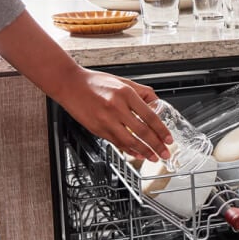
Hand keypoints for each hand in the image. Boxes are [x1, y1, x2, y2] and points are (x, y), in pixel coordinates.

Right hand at [52, 69, 172, 160]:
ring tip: (153, 157)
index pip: (150, 116)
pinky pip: (117, 143)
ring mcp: (106, 120)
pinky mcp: (98, 129)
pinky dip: (129, 150)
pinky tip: (137, 154)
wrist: (70, 84)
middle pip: (142, 131)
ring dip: (144, 152)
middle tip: (165, 153)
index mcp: (125, 93)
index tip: (168, 139)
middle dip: (157, 145)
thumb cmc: (95, 82)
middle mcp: (116, 107)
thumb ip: (142, 93)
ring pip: (130, 141)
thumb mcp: (122, 81)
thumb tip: (158, 104)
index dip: (162, 130)